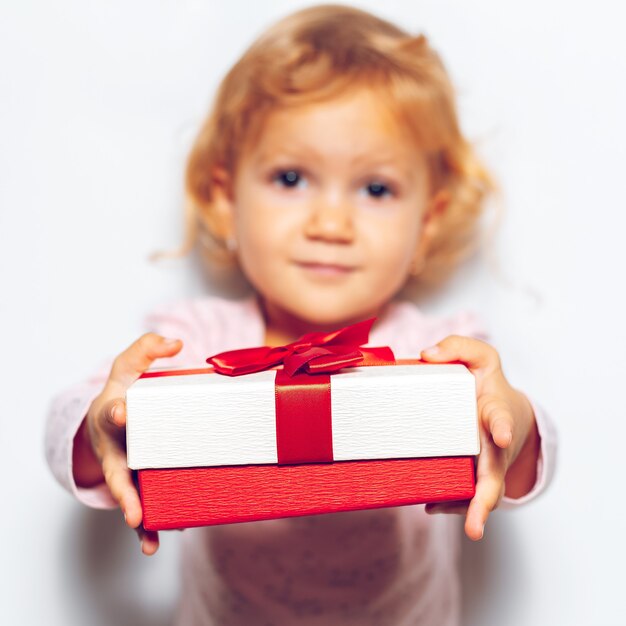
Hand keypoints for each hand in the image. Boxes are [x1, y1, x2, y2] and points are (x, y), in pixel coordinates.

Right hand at [76, 333, 182, 554]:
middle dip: (124, 488)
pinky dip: (145, 526)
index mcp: (112, 415)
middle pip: (117, 470)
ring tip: (144, 531)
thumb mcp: (129, 365)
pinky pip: (140, 505)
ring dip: (136, 515)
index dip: (116, 413)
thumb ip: (148, 348)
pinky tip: (153, 543)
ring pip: (128, 495)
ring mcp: (124, 468)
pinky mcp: (136, 482)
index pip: (111, 412)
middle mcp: (115, 447)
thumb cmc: (123, 391)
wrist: (110, 419)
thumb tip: (177, 344)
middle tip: (132, 507)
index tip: (122, 412)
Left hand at [419, 336, 538, 540]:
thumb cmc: (486, 386)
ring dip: (471, 509)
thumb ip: (458, 348)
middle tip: (483, 511)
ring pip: (481, 492)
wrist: (505, 414)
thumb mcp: (480, 358)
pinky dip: (449, 502)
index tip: (503, 436)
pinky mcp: (471, 476)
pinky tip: (432, 504)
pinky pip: (461, 493)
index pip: (500, 418)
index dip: (503, 427)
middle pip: (494, 473)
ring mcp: (484, 465)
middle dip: (488, 494)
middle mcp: (492, 445)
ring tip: (464, 525)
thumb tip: (427, 356)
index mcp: (494, 412)